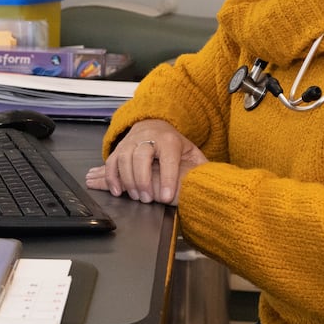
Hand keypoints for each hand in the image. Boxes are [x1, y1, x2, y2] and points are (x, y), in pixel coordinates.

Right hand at [85, 119, 206, 205]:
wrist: (153, 124)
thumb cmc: (173, 144)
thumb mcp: (191, 152)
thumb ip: (200, 166)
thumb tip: (212, 181)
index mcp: (170, 140)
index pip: (168, 158)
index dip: (168, 178)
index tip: (167, 198)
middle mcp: (149, 138)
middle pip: (141, 155)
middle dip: (143, 179)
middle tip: (147, 199)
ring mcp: (132, 141)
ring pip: (124, 158)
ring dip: (127, 180)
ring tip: (134, 197)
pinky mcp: (120, 147)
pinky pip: (112, 161)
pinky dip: (111, 177)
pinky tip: (117, 190)